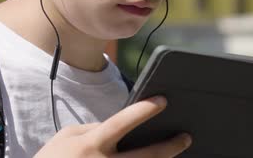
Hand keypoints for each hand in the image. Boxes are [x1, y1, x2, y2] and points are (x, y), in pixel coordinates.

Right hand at [33, 95, 191, 157]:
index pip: (123, 122)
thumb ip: (93, 128)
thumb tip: (117, 127)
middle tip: (186, 137)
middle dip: (170, 146)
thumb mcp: (67, 136)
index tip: (163, 100)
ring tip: (177, 152)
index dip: (144, 110)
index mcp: (92, 144)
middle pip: (146, 156)